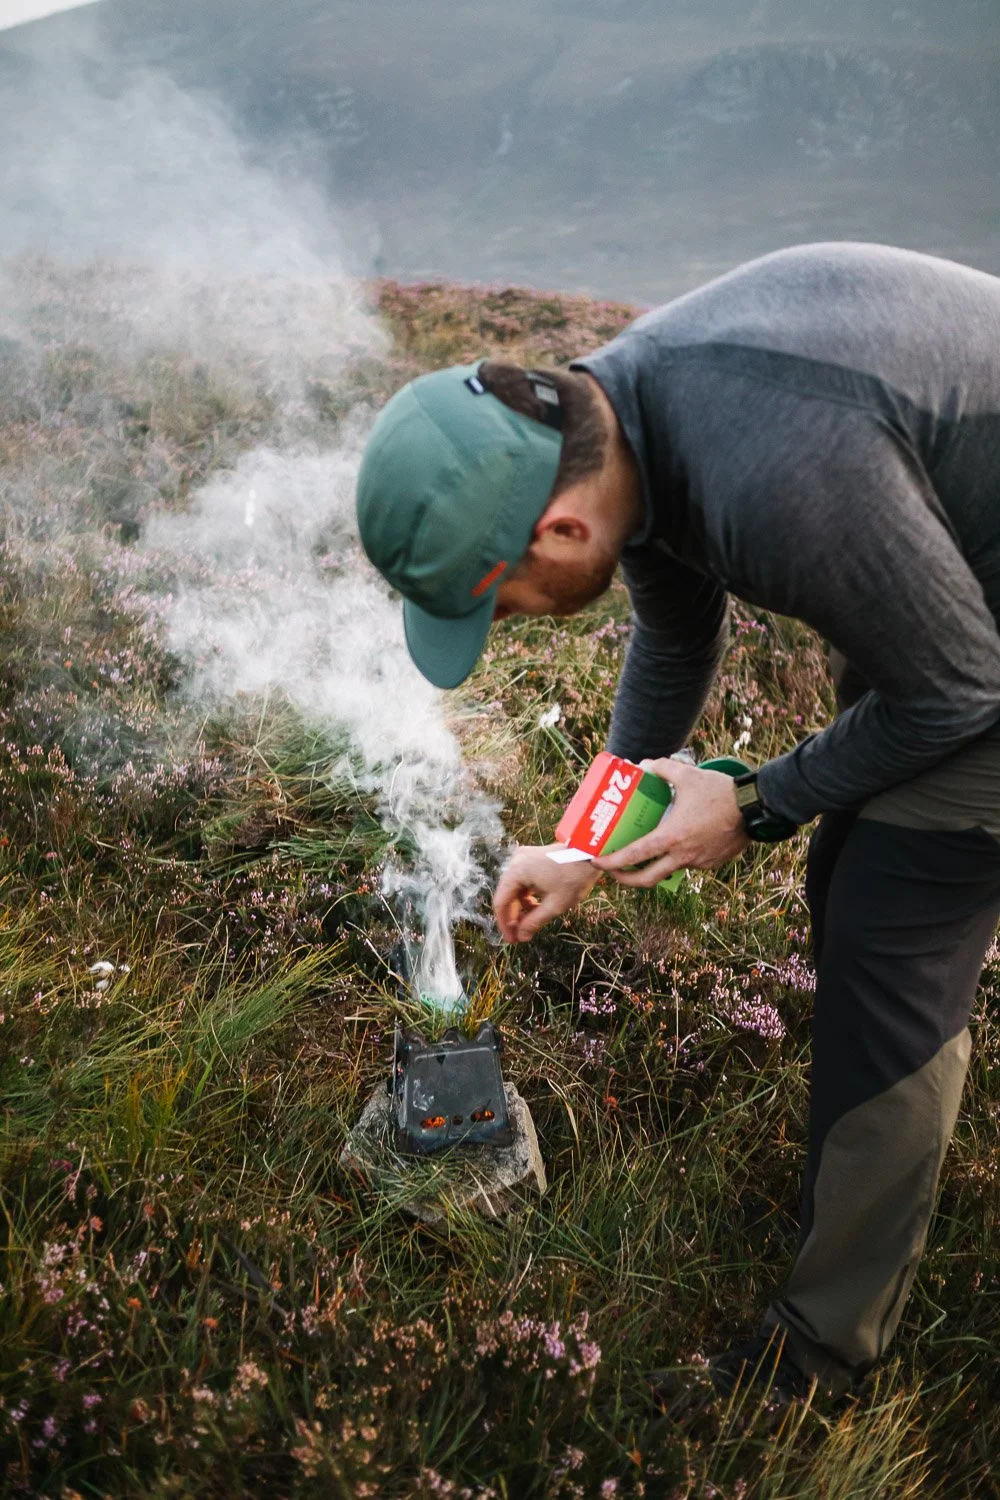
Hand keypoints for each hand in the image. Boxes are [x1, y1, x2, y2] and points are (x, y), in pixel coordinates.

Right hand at [493, 844, 600, 942]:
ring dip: (521, 907)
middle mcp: (515, 862)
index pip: (501, 902)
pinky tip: (535, 907)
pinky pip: (522, 881)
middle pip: (506, 895)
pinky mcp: (531, 858)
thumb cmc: (574, 877)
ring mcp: (522, 858)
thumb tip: (521, 937)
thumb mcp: (555, 905)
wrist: (590, 853)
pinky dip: (527, 895)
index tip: (511, 940)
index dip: (504, 924)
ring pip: (514, 889)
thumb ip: (534, 922)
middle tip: (519, 936)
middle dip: (513, 917)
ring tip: (529, 924)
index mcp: (517, 872)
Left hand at [593, 756, 748, 887]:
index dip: (611, 862)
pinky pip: (689, 864)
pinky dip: (678, 857)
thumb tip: (645, 765)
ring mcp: (698, 862)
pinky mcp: (712, 863)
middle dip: (625, 879)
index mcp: (671, 837)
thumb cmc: (720, 792)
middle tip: (614, 871)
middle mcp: (682, 856)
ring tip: (646, 852)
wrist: (755, 807)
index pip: (633, 857)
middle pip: (646, 879)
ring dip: (654, 866)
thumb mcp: (687, 774)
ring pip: (669, 871)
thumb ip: (662, 768)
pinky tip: (680, 842)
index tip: (597, 860)